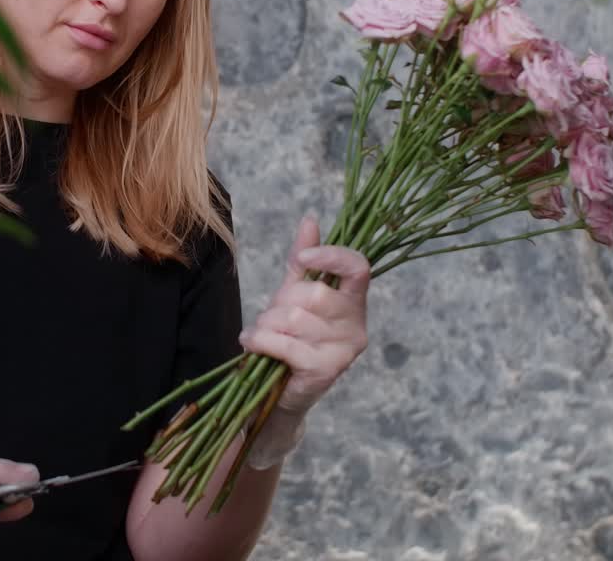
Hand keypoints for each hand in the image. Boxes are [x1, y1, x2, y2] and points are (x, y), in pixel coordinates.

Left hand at [238, 215, 369, 464]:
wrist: (278, 392)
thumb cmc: (289, 338)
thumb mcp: (294, 294)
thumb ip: (303, 261)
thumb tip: (311, 220)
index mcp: (353, 301)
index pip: (359, 268)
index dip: (331, 256)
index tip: (303, 257)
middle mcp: (357, 324)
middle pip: (314, 293)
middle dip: (281, 301)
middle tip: (271, 316)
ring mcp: (344, 349)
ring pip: (294, 318)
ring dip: (266, 324)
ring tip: (261, 334)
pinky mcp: (325, 370)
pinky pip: (284, 343)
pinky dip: (260, 341)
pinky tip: (253, 344)